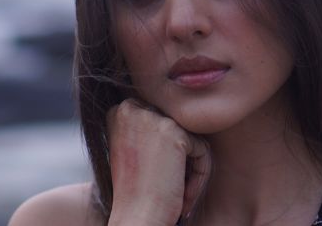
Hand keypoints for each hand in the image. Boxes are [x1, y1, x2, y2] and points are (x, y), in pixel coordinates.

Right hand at [106, 99, 210, 225]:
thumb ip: (149, 124)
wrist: (137, 220)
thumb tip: (178, 106)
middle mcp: (130, 108)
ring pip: (191, 138)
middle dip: (179, 158)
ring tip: (174, 190)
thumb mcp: (134, 148)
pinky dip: (199, 175)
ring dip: (190, 168)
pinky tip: (181, 192)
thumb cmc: (137, 193)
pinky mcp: (174, 132)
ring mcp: (151, 117)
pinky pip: (202, 150)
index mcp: (119, 110)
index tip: (152, 174)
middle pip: (178, 126)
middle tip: (164, 184)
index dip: (163, 152)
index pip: (163, 120)